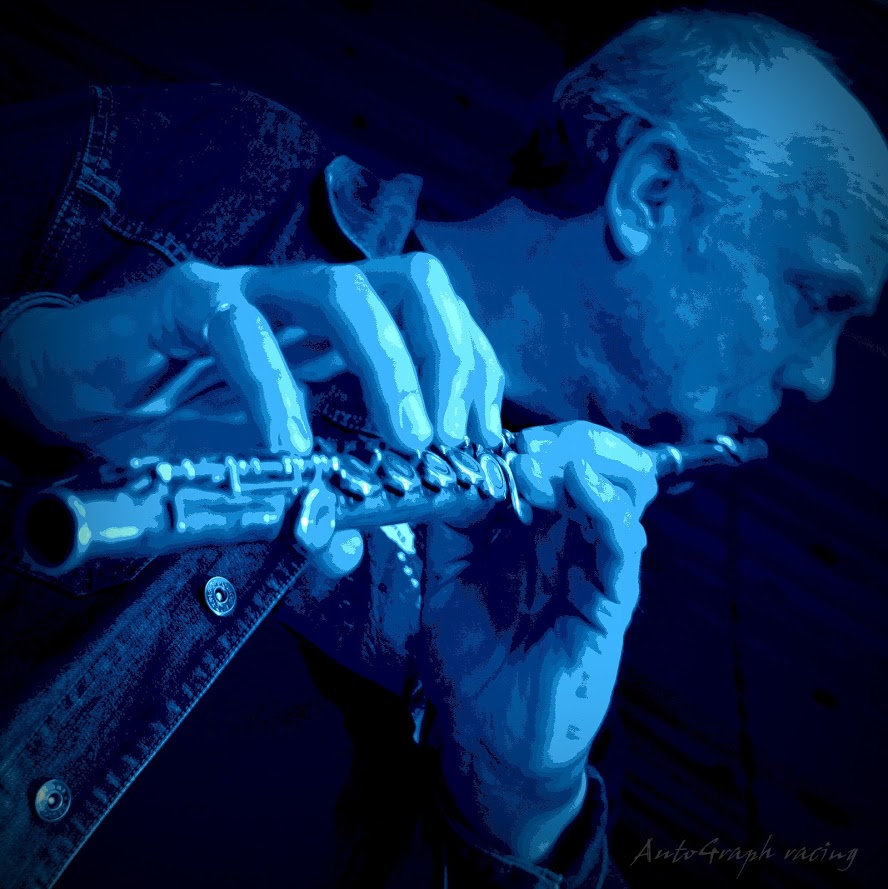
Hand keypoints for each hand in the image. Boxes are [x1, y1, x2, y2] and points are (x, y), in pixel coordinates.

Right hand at [0, 254, 503, 574]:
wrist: (87, 392)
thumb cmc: (188, 426)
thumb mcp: (269, 477)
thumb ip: (310, 509)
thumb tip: (347, 551)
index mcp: (348, 336)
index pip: (441, 325)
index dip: (476, 376)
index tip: (482, 447)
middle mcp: (313, 303)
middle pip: (415, 286)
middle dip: (452, 361)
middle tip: (453, 442)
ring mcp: (255, 293)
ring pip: (345, 293)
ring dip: (391, 371)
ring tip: (405, 442)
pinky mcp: (191, 301)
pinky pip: (243, 332)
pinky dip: (277, 393)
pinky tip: (290, 449)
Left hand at [420, 421, 656, 860]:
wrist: (492, 741)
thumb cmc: (469, 663)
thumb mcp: (444, 583)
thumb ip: (450, 529)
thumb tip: (449, 468)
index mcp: (524, 530)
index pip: (542, 462)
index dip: (525, 441)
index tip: (495, 435)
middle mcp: (562, 539)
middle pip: (585, 464)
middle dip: (560, 444)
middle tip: (528, 450)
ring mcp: (590, 566)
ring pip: (617, 492)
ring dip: (586, 465)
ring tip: (549, 467)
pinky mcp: (611, 601)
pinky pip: (620, 547)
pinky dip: (609, 509)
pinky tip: (584, 488)